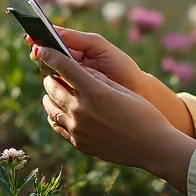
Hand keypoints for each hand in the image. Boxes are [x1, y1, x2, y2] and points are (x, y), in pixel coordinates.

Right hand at [27, 26, 146, 94]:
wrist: (138, 93)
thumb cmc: (121, 67)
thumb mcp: (100, 47)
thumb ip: (77, 38)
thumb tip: (52, 31)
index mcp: (75, 52)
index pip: (51, 44)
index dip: (39, 40)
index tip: (31, 39)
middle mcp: (69, 69)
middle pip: (46, 61)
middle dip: (40, 55)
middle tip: (37, 53)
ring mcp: (69, 86)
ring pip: (48, 78)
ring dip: (45, 72)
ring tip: (48, 67)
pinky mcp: (72, 103)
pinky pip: (55, 97)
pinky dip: (51, 91)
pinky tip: (53, 85)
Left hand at [38, 46, 195, 192]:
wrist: (152, 147)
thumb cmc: (143, 114)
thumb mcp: (121, 89)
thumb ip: (97, 78)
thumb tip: (78, 68)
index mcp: (95, 92)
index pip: (64, 67)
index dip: (50, 55)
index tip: (42, 49)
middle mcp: (82, 110)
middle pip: (51, 86)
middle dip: (50, 75)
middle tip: (53, 72)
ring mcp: (77, 129)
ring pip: (49, 106)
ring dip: (49, 95)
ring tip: (56, 90)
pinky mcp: (77, 143)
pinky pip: (56, 124)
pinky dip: (54, 114)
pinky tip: (61, 109)